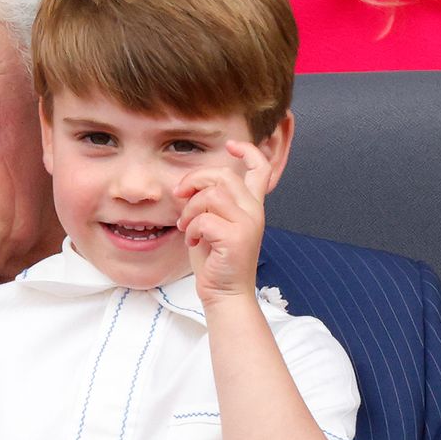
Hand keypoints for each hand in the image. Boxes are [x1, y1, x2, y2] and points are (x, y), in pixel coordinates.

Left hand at [175, 140, 270, 304]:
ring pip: (212, 195)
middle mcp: (254, 211)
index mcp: (251, 206)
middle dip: (194, 180)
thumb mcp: (212, 224)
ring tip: (188, 227)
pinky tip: (194, 241)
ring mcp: (248, 224)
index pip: (261, 168)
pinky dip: (193, 228)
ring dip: (190, 209)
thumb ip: (208, 202)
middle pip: (224, 175)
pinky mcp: (237, 238)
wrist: (225, 294)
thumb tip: (187, 185)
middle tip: (179, 196)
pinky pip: (205, 219)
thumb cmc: (215, 260)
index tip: (230, 145)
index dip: (247, 150)